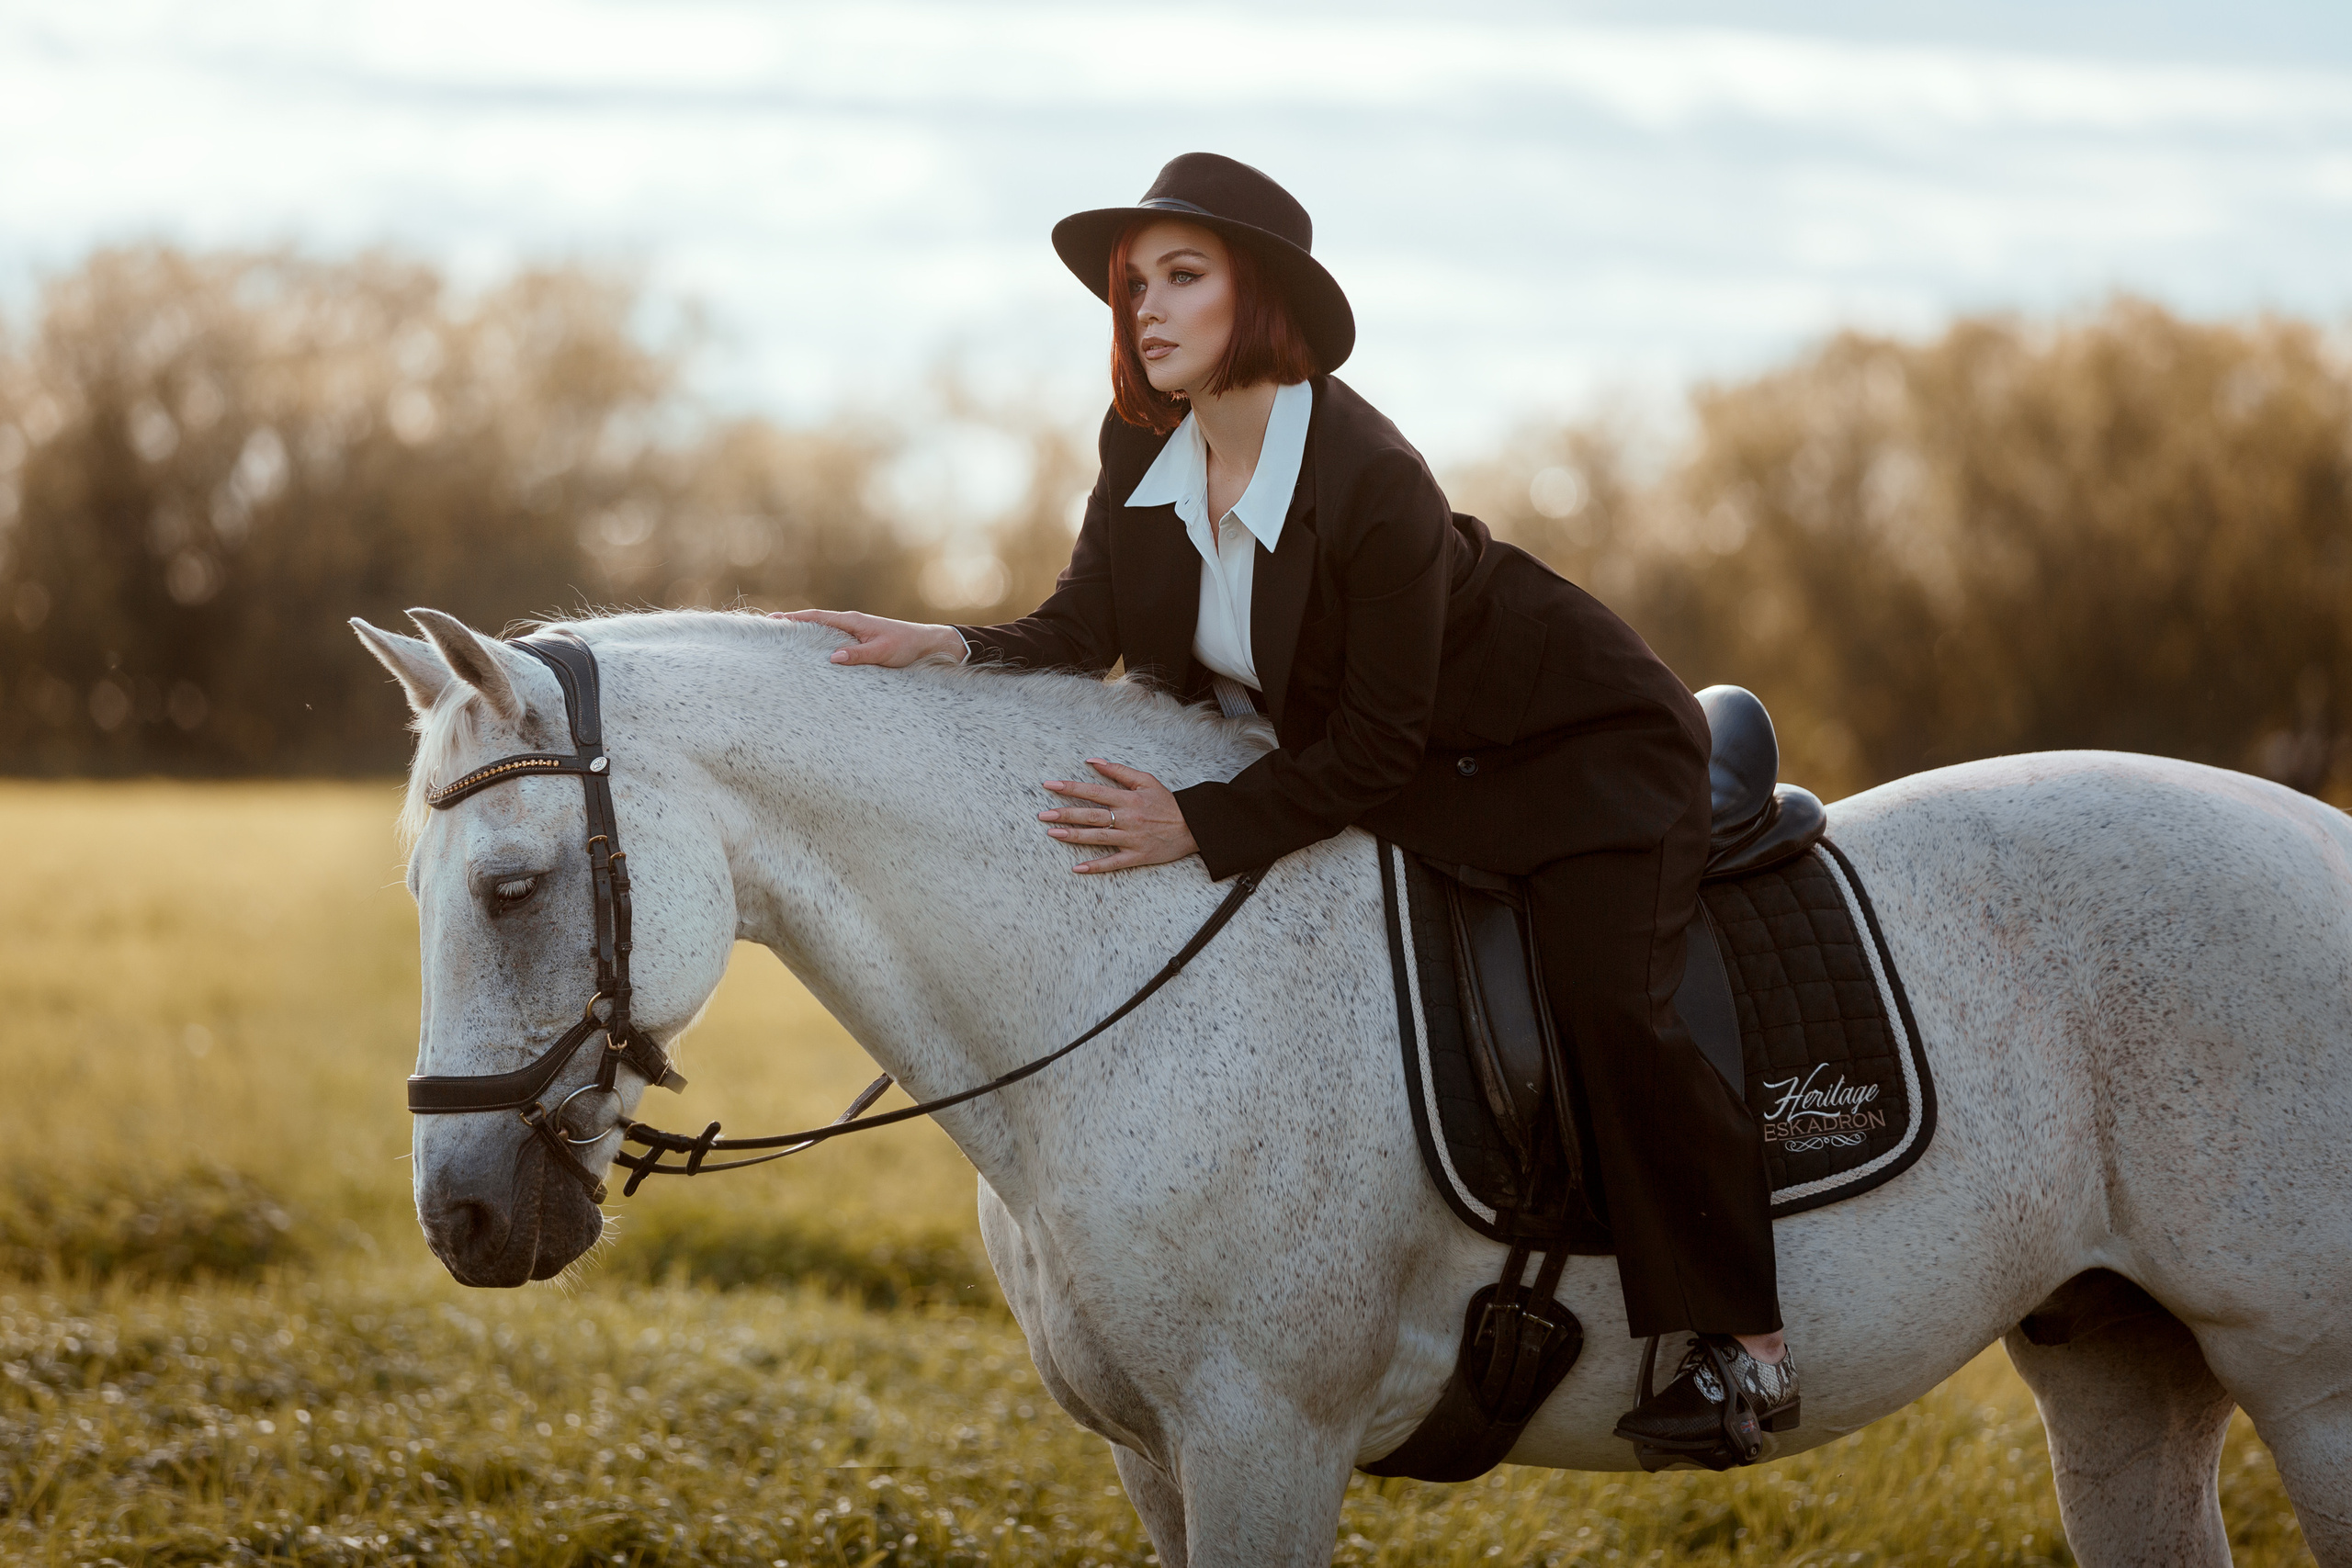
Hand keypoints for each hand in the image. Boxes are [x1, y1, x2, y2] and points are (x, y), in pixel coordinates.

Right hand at [772, 608, 965, 667]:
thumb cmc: (905, 645)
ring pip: (823, 632)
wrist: (926, 643)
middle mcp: (851, 623)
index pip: (817, 618)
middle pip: (815, 622)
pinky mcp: (860, 641)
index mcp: (853, 621)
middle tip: (768, 630)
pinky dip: (819, 643)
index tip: (773, 620)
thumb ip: (858, 655)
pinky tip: (812, 653)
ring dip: (805, 635)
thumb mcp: (882, 652)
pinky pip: (834, 640)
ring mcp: (854, 632)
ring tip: (783, 642)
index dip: (794, 618)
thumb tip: (832, 657)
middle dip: (793, 625)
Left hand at [1040, 759, 1198, 873]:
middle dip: (1065, 814)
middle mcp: (1127, 818)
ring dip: (1073, 836)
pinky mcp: (1136, 856)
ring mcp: (1131, 839)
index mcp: (1128, 799)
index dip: (1070, 788)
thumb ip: (1118, 770)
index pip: (1094, 791)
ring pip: (1097, 838)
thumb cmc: (1167, 803)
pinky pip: (1113, 862)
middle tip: (1043, 815)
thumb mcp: (1146, 780)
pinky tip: (1077, 868)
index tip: (1049, 785)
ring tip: (1052, 833)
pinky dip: (1095, 866)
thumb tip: (1092, 761)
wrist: (1193, 827)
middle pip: (1091, 816)